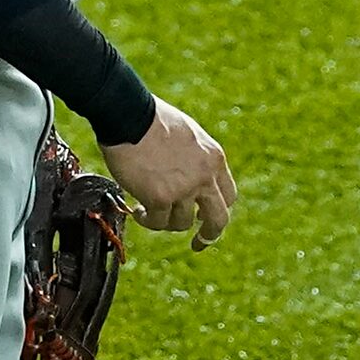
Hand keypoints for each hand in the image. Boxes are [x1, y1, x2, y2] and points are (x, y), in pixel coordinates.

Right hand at [100, 100, 237, 250]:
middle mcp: (204, 176)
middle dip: (209, 235)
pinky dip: (147, 220)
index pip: (228, 195)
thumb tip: (190, 180)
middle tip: (199, 244)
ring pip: (181, 224)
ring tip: (148, 211)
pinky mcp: (160, 198)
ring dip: (164, 221)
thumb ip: (196, 160)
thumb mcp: (189, 136)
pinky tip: (138, 211)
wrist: (131, 115)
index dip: (216, 209)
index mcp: (214, 159)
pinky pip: (157, 222)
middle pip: (219, 219)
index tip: (205, 217)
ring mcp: (184, 189)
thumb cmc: (153, 120)